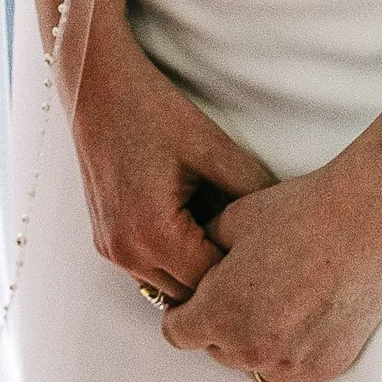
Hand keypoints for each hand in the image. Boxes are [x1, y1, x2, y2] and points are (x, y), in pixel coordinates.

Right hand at [70, 27, 272, 300]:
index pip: (214, 282)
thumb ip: (253, 190)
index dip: (246, 273)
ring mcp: (111, 250)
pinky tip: (198, 230)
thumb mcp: (214, 148)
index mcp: (155, 234)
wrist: (96, 86)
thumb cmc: (154, 111)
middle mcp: (126, 253)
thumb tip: (286, 223)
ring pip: (168, 287)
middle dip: (222, 280)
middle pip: (190, 295)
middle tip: (259, 256)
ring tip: (229, 241)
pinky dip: (174, 261)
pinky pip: (149, 270)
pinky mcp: (105, 241)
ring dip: (196, 272)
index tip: (273, 257)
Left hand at [161, 114, 381, 381]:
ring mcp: (292, 362)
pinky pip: (292, 364)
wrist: (368, 221)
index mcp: (221, 313)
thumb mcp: (231, 221)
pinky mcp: (326, 365)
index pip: (176, 334)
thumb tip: (190, 263)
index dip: (183, 310)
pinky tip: (306, 307)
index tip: (197, 297)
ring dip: (256, 337)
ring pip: (253, 360)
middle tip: (244, 287)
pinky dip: (292, 344)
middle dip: (220, 322)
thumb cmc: (305, 216)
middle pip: (215, 349)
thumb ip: (199, 252)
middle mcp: (253, 347)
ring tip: (278, 294)